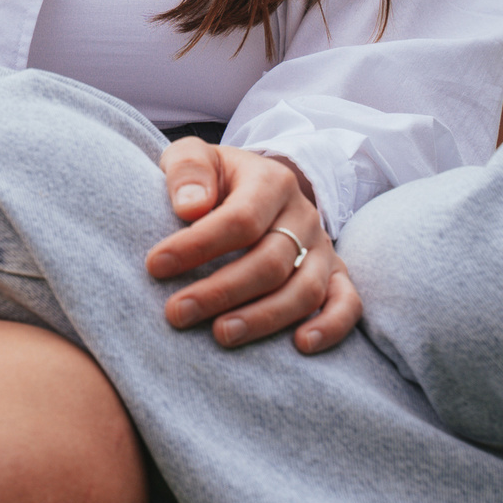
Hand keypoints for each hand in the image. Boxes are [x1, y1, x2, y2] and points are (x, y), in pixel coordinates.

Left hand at [145, 141, 360, 353]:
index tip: (155, 265)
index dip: (197, 245)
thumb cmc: (215, 178)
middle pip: (270, 261)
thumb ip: (187, 170)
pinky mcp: (335, 275)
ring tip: (221, 335)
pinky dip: (331, 327)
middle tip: (177, 313)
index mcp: (271, 181)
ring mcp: (323, 248)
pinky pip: (347, 304)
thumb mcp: (194, 156)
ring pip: (305, 289)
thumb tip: (189, 207)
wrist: (256, 184)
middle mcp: (303, 216)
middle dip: (221, 291)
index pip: (239, 219)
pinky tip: (301, 347)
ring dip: (263, 318)